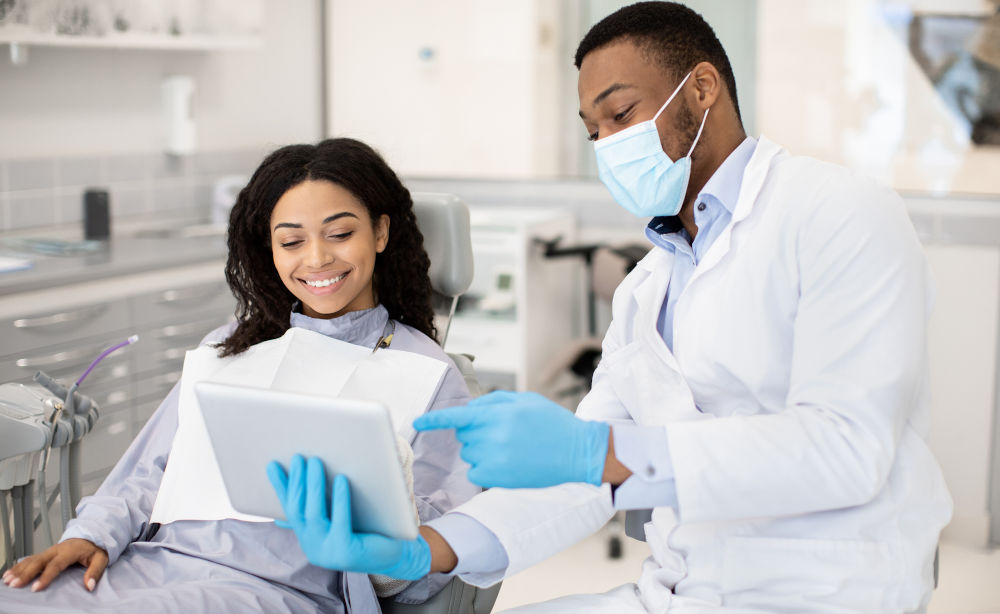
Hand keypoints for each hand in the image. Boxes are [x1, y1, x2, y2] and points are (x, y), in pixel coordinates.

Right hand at [1, 538, 107, 592]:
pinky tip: (8, 574)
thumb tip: (89, 586)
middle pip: (38, 561)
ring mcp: (49, 551)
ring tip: (8, 581)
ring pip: (31, 560)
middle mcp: (56, 550)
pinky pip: (29, 559)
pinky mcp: (45, 553)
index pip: (56, 565)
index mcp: (69, 551)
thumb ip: (95, 571)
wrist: (91, 534)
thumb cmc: (95, 548)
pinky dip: (18, 566)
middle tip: (15, 584)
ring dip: (18, 570)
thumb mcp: (101, 558)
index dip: (45, 577)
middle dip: (25, 574)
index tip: (36, 588)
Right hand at [267, 455, 429, 579]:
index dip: (280, 487)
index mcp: (309, 538)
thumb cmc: (369, 529)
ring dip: (313, 486)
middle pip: (299, 510)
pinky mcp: (347, 552)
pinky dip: (340, 499)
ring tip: (316, 461)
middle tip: (298, 457)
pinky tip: (341, 479)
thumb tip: (303, 477)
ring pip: (315, 514)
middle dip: (297, 481)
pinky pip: (340, 521)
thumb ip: (322, 504)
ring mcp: (328, 552)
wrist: (398, 553)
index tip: (271, 464)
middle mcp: (313, 547)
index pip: (289, 509)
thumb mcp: (340, 516)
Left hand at [412, 390, 609, 487]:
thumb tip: (470, 409)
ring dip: (483, 450)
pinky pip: (475, 473)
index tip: (416, 422)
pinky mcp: (497, 479)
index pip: (457, 416)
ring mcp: (494, 459)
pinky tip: (507, 464)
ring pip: (469, 454)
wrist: (577, 452)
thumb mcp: (524, 400)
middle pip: (463, 434)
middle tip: (503, 432)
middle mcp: (492, 436)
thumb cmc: (551, 423)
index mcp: (497, 414)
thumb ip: (493, 401)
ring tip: (512, 448)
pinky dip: (485, 469)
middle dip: (475, 431)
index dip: (433, 420)